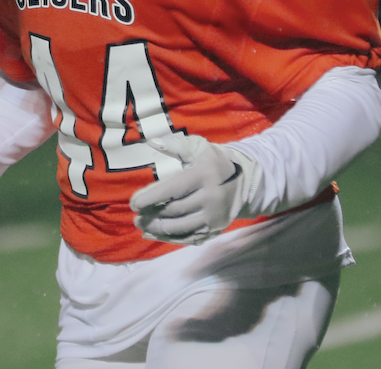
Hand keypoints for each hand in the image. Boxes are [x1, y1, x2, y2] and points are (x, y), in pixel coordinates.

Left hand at [128, 134, 249, 245]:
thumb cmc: (215, 162)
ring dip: (158, 228)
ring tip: (142, 225)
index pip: (174, 189)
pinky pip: (190, 238)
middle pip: (175, 210)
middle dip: (152, 215)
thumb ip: (176, 145)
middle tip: (136, 216)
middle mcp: (211, 197)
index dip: (152, 197)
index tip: (134, 203)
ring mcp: (214, 216)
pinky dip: (170, 238)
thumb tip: (152, 142)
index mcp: (204, 175)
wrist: (247, 182)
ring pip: (181, 227)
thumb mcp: (199, 148)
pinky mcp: (216, 229)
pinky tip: (154, 234)